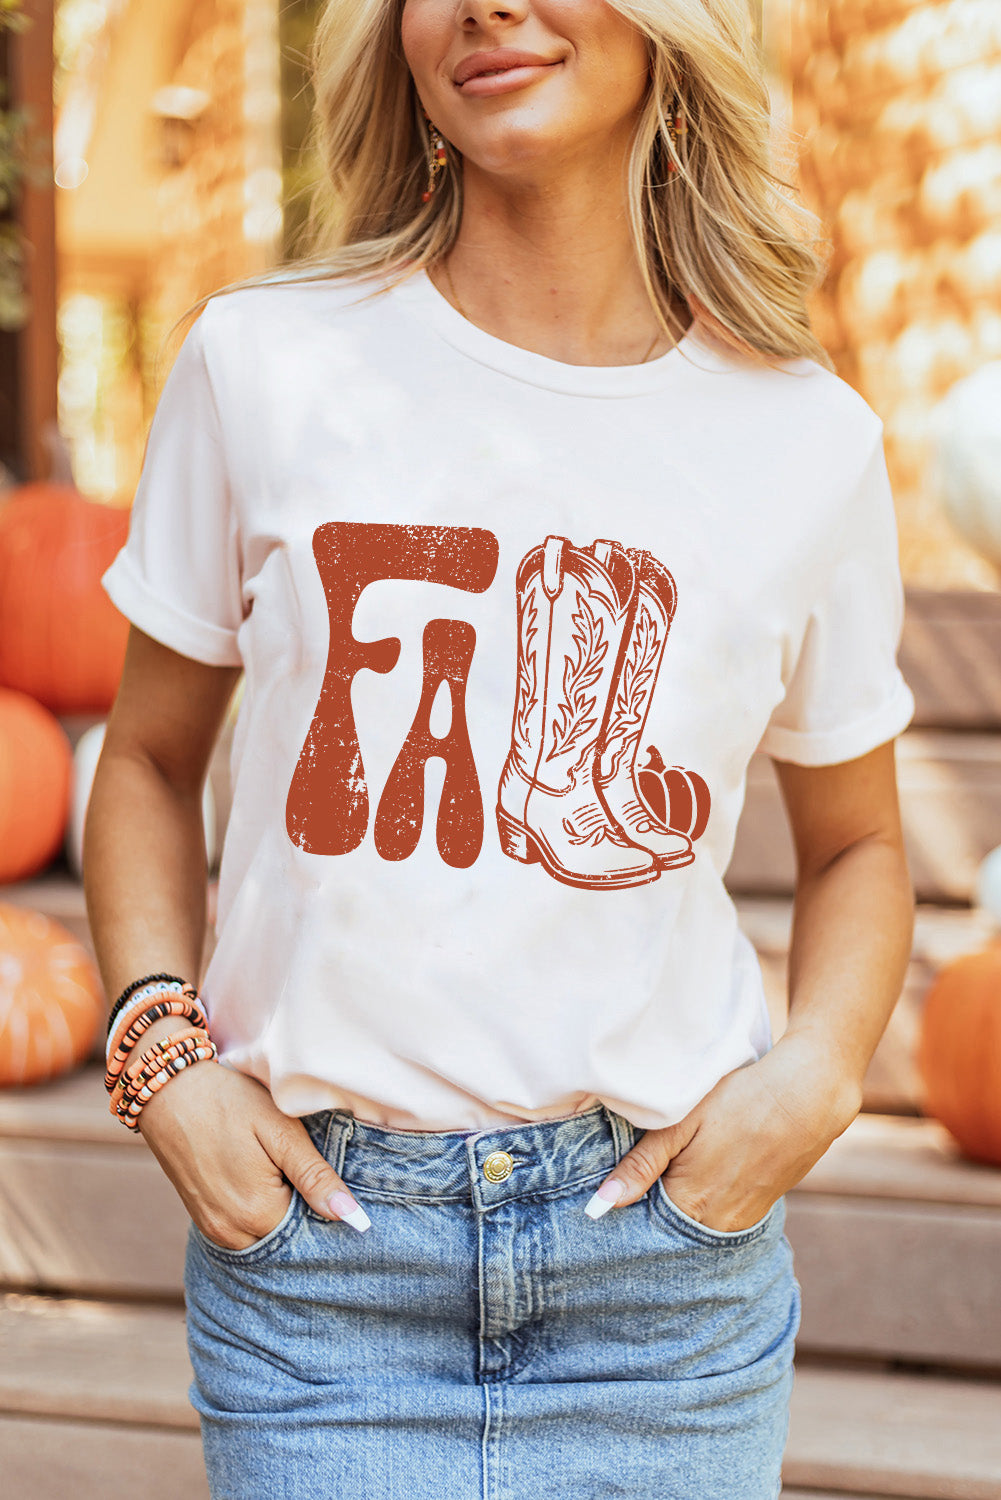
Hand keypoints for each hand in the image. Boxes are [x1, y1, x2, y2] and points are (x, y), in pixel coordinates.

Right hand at [136, 1053, 370, 1247]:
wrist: (168, 1089)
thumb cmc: (228, 1101)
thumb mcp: (280, 1130)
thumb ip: (315, 1176)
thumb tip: (353, 1218)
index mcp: (256, 1214)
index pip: (311, 1231)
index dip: (326, 1205)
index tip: (326, 1174)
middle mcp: (232, 1233)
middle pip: (287, 1238)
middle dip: (305, 1211)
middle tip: (305, 1166)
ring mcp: (214, 1229)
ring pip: (266, 1235)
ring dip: (282, 1211)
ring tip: (285, 1169)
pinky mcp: (203, 1219)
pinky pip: (244, 1230)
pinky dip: (261, 1211)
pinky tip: (264, 1178)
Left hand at [584, 1031, 862, 1229]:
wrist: (807, 1096)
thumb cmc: (739, 1101)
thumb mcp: (680, 1124)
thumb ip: (640, 1166)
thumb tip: (598, 1207)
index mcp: (689, 1206)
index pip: (643, 1228)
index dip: (628, 1208)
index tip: (612, 1191)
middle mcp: (716, 1225)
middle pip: (670, 1231)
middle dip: (652, 1211)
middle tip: (640, 1179)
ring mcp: (743, 1221)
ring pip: (696, 1224)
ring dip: (681, 1206)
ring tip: (676, 1170)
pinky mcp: (761, 1210)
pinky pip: (721, 1218)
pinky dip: (707, 1203)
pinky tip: (707, 1172)